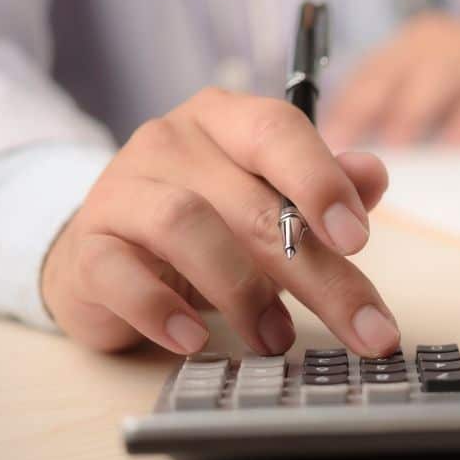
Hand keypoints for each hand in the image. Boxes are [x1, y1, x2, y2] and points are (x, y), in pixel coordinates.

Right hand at [41, 88, 400, 356]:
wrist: (107, 253)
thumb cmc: (208, 224)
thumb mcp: (272, 202)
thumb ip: (325, 189)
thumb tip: (372, 174)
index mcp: (227, 119)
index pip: (278, 130)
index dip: (322, 182)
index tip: (358, 239)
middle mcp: (172, 141)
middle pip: (253, 202)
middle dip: (315, 273)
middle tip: (361, 327)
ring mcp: (122, 189)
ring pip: (187, 226)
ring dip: (243, 292)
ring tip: (274, 337)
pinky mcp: (87, 245)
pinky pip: (120, 274)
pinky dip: (161, 310)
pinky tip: (193, 339)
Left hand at [323, 12, 459, 146]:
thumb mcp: (431, 89)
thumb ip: (396, 108)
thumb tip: (351, 152)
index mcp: (410, 45)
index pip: (366, 72)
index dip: (342, 107)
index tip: (324, 141)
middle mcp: (436, 41)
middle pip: (392, 70)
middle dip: (365, 108)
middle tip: (345, 146)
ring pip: (436, 78)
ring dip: (412, 112)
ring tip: (396, 146)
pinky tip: (454, 145)